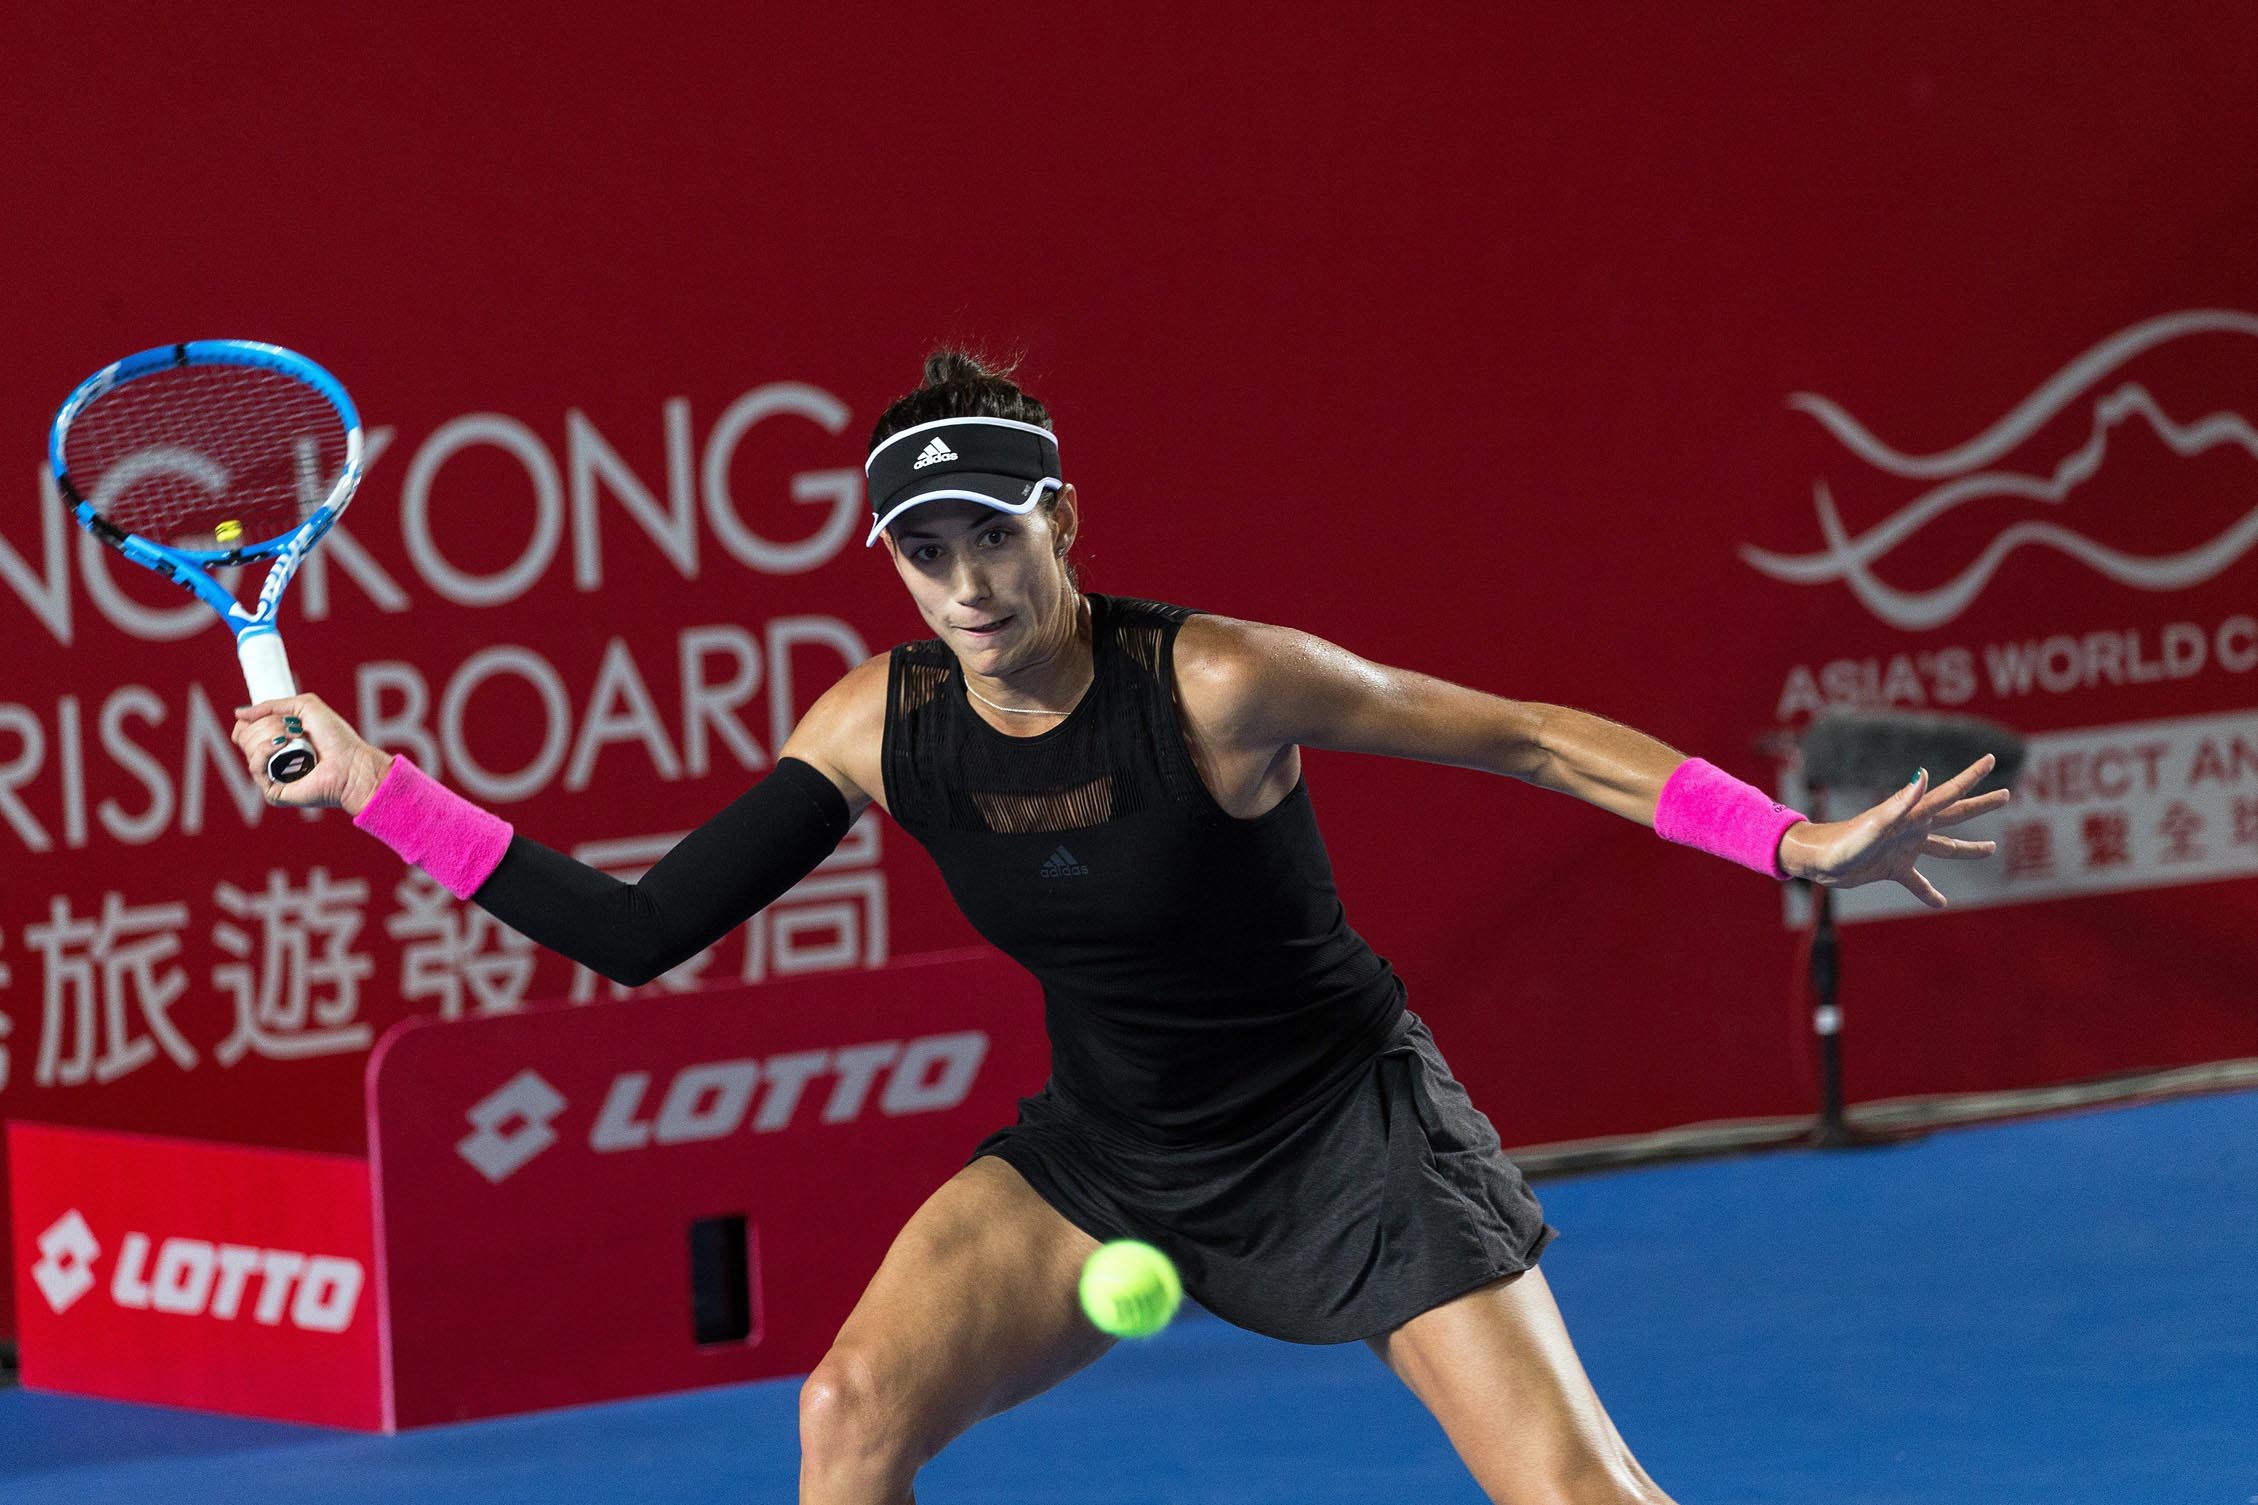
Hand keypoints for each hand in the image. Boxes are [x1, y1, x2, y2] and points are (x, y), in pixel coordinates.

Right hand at [230, 693, 392, 814]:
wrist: (352, 763)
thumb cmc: (335, 737)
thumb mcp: (305, 707)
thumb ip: (271, 706)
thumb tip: (238, 713)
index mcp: (276, 741)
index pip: (245, 729)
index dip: (253, 719)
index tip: (274, 717)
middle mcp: (271, 759)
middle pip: (245, 735)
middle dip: (268, 724)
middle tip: (294, 728)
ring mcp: (271, 776)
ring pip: (248, 748)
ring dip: (270, 734)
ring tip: (295, 737)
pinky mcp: (273, 792)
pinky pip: (254, 766)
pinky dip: (265, 750)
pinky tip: (281, 745)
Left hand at [1780, 754, 2010, 909]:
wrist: (1818, 861)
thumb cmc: (1844, 842)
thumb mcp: (1875, 824)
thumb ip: (1901, 802)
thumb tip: (1923, 774)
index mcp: (1912, 815)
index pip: (1949, 793)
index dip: (1972, 776)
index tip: (1991, 759)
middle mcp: (1912, 828)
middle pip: (1955, 815)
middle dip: (1981, 805)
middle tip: (2007, 794)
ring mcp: (1903, 848)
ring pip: (1944, 848)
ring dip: (1966, 848)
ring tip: (1990, 850)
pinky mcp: (1892, 869)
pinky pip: (1917, 881)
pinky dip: (1928, 892)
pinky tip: (1940, 903)